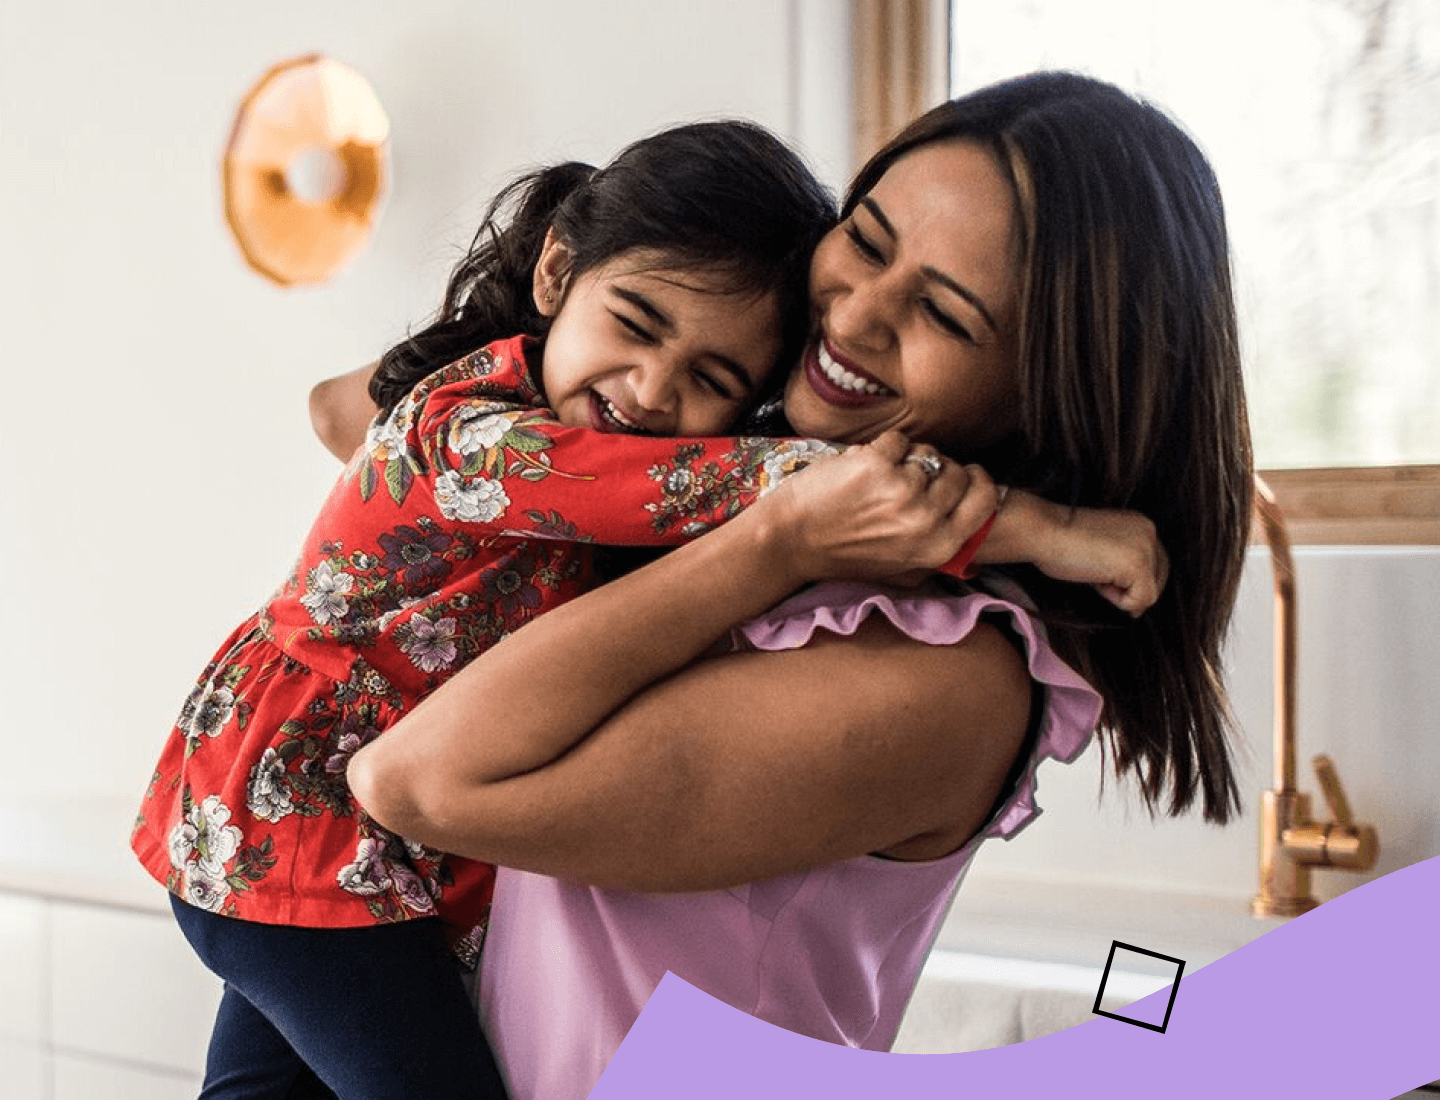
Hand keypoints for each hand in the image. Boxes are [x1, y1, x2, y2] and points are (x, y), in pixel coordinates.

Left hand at [755, 431, 997, 583]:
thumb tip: (975, 546)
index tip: (967, 473)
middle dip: (938, 468)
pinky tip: (862, 467)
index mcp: (938, 547)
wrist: (792, 539)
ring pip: (926, 453)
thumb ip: (938, 555)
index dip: (979, 482)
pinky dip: (881, 447)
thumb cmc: (843, 555)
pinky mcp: (876, 464)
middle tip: (910, 477)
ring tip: (879, 478)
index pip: (985, 502)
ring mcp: (902, 490)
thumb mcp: (901, 569)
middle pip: (956, 472)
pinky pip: (897, 440)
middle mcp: (925, 520)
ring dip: (906, 458)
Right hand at [1012, 497, 1168, 614]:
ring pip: (1151, 591)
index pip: (1156, 562)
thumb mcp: (1102, 547)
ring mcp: (1145, 548)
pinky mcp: (1138, 565)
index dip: (1133, 581)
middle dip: (1133, 590)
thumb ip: (1122, 562)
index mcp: (1141, 524)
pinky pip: (1141, 600)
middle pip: (1159, 578)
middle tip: (1102, 586)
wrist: (1043, 531)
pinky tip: (1098, 583)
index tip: (1107, 583)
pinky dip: (1120, 602)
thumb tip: (1138, 602)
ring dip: (1122, 595)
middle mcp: (1150, 531)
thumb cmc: (1060, 541)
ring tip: (1096, 578)